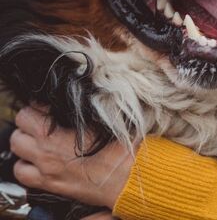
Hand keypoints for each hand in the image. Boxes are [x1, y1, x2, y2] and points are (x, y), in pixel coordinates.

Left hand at [9, 106, 134, 208]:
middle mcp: (45, 150)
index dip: (41, 106)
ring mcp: (46, 169)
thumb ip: (82, 110)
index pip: (30, 110)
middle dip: (30, 121)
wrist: (129, 176)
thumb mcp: (105, 118)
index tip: (51, 107)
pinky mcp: (50, 184)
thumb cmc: (121, 147)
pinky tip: (40, 161)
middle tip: (44, 121)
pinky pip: (22, 173)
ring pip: (17, 149)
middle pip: (20, 127)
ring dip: (26, 142)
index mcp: (55, 132)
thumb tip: (72, 100)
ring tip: (41, 140)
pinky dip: (27, 165)